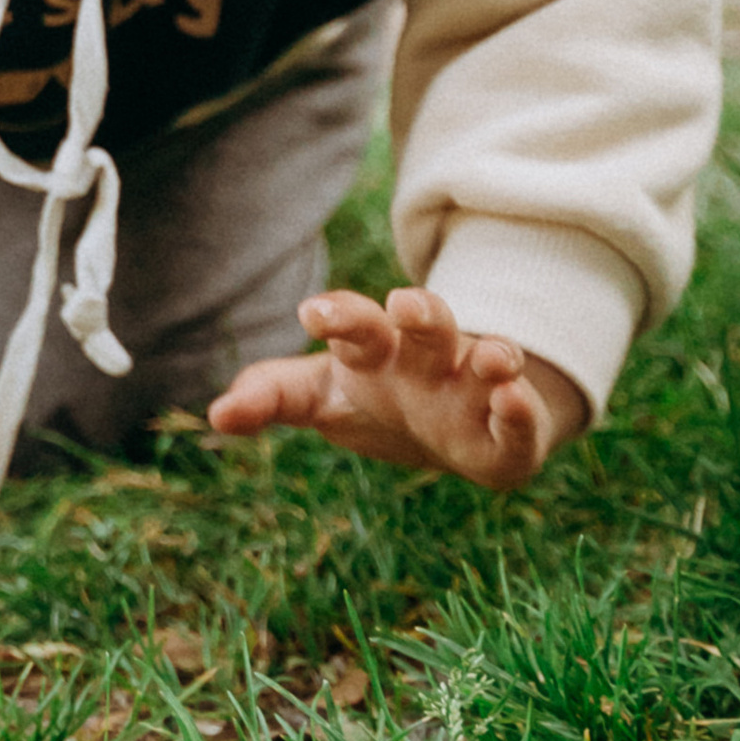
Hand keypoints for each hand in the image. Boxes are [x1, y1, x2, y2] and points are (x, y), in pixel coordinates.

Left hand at [205, 287, 585, 489]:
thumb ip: (270, 395)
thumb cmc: (376, 402)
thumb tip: (217, 415)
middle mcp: (426, 357)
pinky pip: (520, 420)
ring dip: (491, 353)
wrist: (454, 432)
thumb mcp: (319, 396)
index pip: (352, 324)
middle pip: (425, 324)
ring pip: (483, 359)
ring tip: (493, 357)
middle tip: (407, 305)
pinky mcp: (508, 434)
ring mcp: (472, 388)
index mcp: (374, 348)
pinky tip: (517, 400)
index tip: (311, 314)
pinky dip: (522, 411)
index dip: (336, 316)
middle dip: (421, 312)